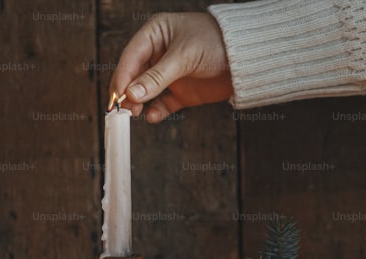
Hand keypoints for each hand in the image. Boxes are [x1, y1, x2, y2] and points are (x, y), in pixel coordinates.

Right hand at [110, 12, 232, 122]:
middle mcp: (159, 53)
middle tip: (124, 109)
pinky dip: (156, 112)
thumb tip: (131, 94)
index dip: (122, 77)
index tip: (116, 96)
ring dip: (139, 103)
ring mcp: (170, 74)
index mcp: (156, 34)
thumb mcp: (184, 56)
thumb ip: (157, 77)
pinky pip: (163, 104)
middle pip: (135, 76)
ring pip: (146, 92)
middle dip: (128, 93)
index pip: (131, 57)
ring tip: (137, 113)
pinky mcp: (182, 92)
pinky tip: (152, 117)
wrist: (249, 58)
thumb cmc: (217, 43)